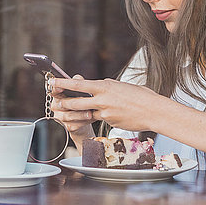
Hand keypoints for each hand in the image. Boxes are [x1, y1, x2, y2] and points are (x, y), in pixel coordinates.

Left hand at [49, 77, 164, 132]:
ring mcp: (105, 113)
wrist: (153, 111)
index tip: (52, 82)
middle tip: (54, 102)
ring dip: (70, 115)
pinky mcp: (110, 122)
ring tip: (62, 115)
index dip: (63, 83)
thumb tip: (100, 83)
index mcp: (104, 86)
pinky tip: (82, 121)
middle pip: (76, 102)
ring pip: (83, 115)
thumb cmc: (141, 95)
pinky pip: (96, 120)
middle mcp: (102, 99)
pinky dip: (89, 120)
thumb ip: (108, 85)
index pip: (78, 84)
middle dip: (63, 103)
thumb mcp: (122, 85)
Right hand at [50, 75, 94, 136]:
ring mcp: (60, 117)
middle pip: (61, 104)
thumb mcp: (81, 91)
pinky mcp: (66, 127)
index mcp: (58, 95)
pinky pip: (73, 125)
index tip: (60, 87)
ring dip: (80, 115)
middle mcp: (56, 106)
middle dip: (73, 103)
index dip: (55, 88)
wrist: (84, 119)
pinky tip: (91, 119)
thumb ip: (78, 83)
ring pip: (67, 116)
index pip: (53, 90)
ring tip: (91, 113)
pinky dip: (83, 123)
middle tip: (85, 103)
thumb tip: (77, 77)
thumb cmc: (81, 101)